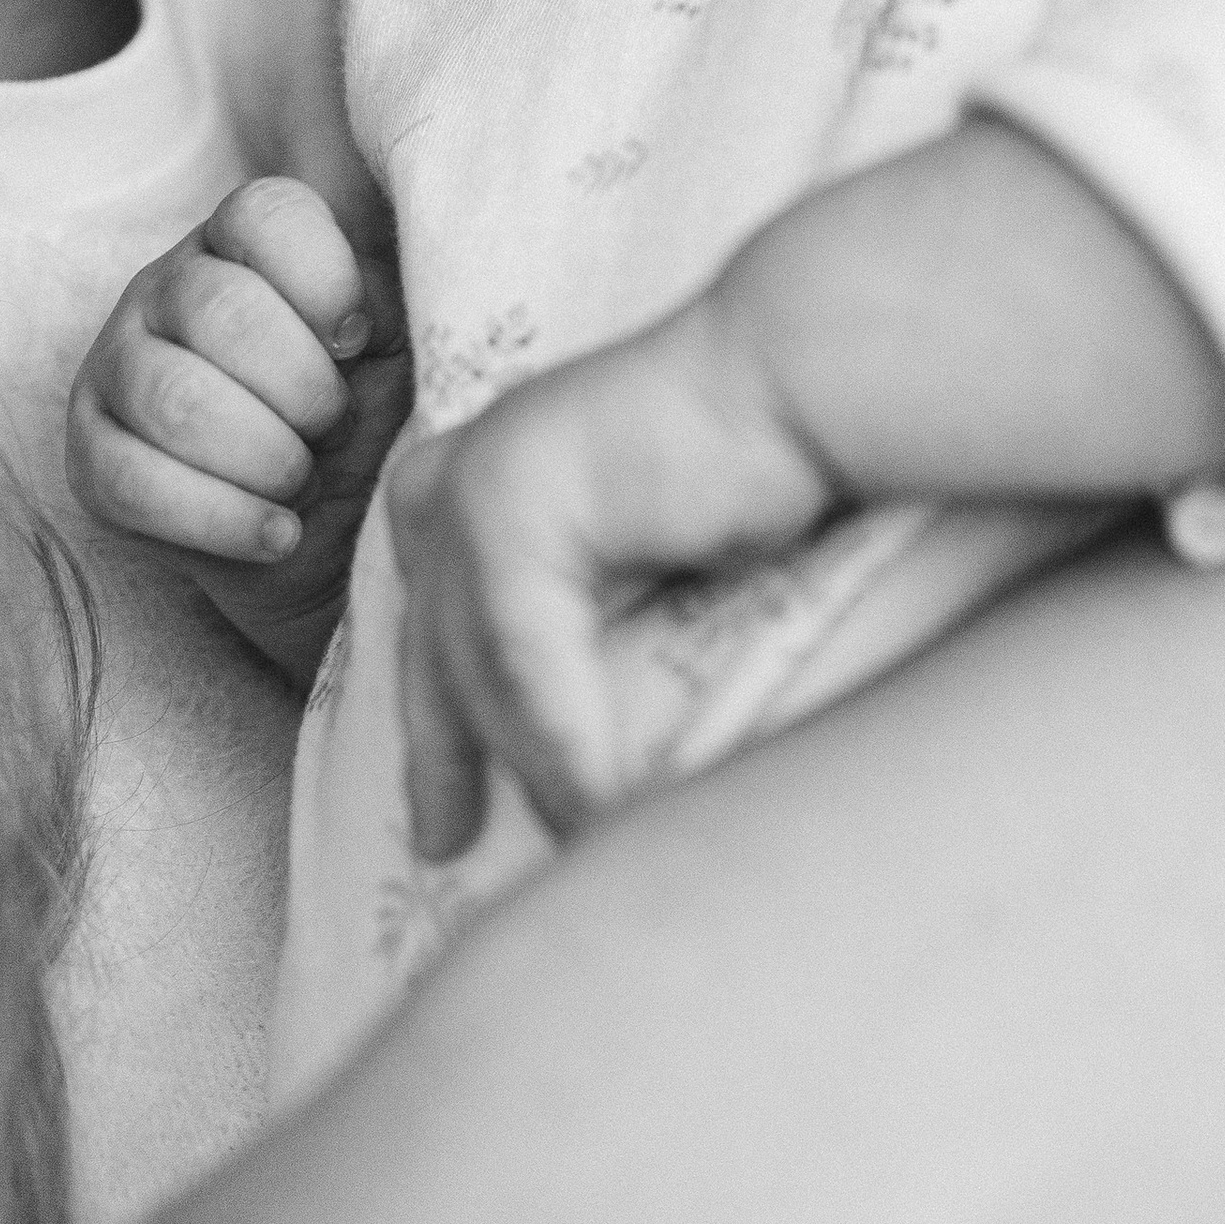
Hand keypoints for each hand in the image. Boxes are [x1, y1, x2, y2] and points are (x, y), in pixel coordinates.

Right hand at [66, 177, 407, 683]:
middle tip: (335, 427)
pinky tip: (277, 532)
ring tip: (304, 482)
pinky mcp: (90, 457)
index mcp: (246, 240)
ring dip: (265, 456)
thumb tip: (420, 276)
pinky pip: (131, 483)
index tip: (360, 344)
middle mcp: (168, 288)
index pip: (265, 214)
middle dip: (303, 389)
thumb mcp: (409, 346)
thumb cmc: (376, 420)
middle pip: (219, 309)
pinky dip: (223, 519)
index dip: (325, 283)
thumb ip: (405, 294)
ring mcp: (117, 368)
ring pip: (173, 397)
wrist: (339, 537)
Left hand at [388, 287, 840, 851]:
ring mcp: (478, 486)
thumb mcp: (640, 541)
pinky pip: (524, 662)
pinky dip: (565, 745)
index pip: (433, 613)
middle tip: (439, 844)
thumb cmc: (751, 454)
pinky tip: (597, 809)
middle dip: (437, 753)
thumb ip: (597, 601)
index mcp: (480, 471)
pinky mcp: (516, 509)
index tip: (438, 793)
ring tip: (579, 846)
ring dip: (533, 769)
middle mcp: (461, 474)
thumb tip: (597, 711)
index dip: (431, 705)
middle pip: (433, 650)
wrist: (793, 377)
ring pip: (483, 670)